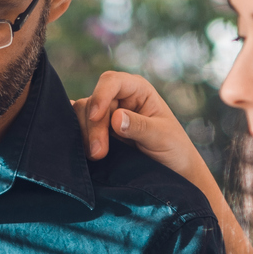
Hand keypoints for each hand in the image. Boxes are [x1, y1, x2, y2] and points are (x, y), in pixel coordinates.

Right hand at [73, 71, 208, 183]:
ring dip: (85, 136)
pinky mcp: (99, 133)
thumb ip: (139, 127)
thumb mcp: (161, 137)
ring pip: (82, 116)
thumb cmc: (174, 148)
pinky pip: (81, 130)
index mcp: (137, 90)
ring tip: (97, 157)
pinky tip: (79, 147)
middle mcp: (119, 99)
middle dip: (93, 126)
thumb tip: (115, 118)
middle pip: (92, 102)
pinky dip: (79, 138)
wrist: (173, 172)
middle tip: (98, 153)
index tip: (96, 117)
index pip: (111, 82)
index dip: (100, 95)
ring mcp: (107, 116)